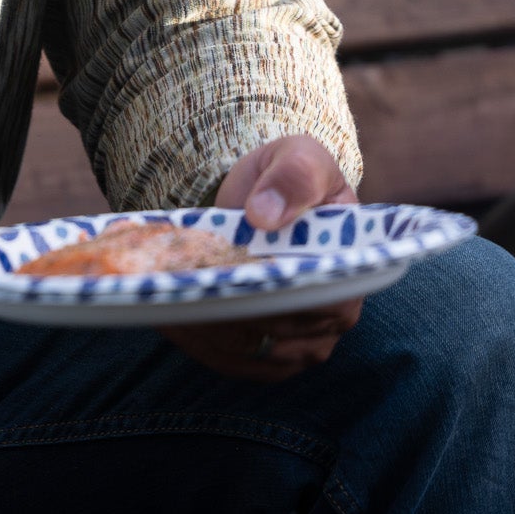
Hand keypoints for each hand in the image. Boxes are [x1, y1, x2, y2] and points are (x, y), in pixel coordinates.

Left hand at [163, 134, 361, 380]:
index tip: (227, 279)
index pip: (320, 302)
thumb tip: (263, 215)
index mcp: (353, 274)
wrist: (265, 191)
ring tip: (161, 299)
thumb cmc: (291, 174)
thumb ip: (294, 177)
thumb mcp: (299, 157)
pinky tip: (163, 313)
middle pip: (275, 331)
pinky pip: (226, 357)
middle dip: (226, 313)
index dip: (275, 295)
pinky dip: (193, 339)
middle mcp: (330, 319)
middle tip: (178, 290)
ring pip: (245, 351)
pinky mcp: (260, 350)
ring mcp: (295, 342)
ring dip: (202, 329)